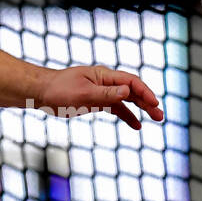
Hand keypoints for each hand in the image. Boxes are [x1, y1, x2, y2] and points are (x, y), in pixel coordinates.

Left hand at [33, 66, 163, 129]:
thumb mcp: (83, 94)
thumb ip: (105, 94)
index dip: (144, 92)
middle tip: (161, 115)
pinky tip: (137, 124)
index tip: (154, 103)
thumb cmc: (58, 90)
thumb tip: (126, 92)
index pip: (130, 82)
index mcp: (104, 76)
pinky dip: (126, 115)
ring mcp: (102, 92)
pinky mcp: (96, 101)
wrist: (41, 93)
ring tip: (156, 118)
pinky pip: (116, 108)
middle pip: (132, 91)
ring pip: (127, 100)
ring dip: (141, 108)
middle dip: (148, 102)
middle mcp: (106, 82)